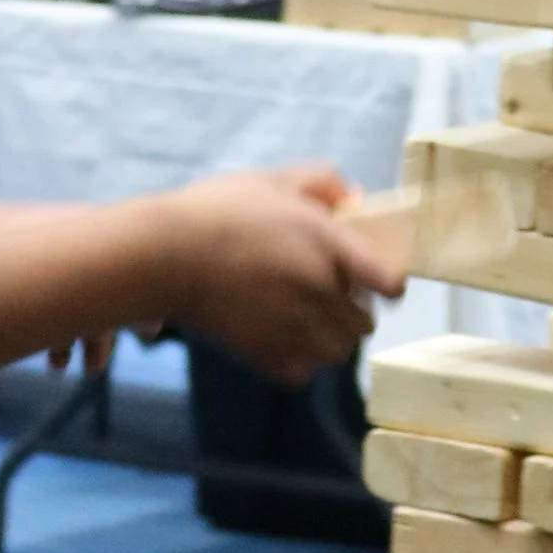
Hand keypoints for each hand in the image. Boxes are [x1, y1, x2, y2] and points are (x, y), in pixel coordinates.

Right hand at [152, 166, 400, 385]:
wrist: (162, 255)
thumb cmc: (216, 211)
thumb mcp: (273, 180)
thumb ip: (323, 182)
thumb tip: (356, 198)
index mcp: (327, 243)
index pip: (390, 282)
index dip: (388, 282)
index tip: (376, 281)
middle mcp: (318, 289)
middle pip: (365, 324)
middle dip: (353, 311)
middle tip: (326, 295)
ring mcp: (292, 326)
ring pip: (338, 353)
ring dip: (328, 339)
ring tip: (304, 320)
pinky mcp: (263, 354)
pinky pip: (302, 373)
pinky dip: (297, 362)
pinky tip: (279, 337)